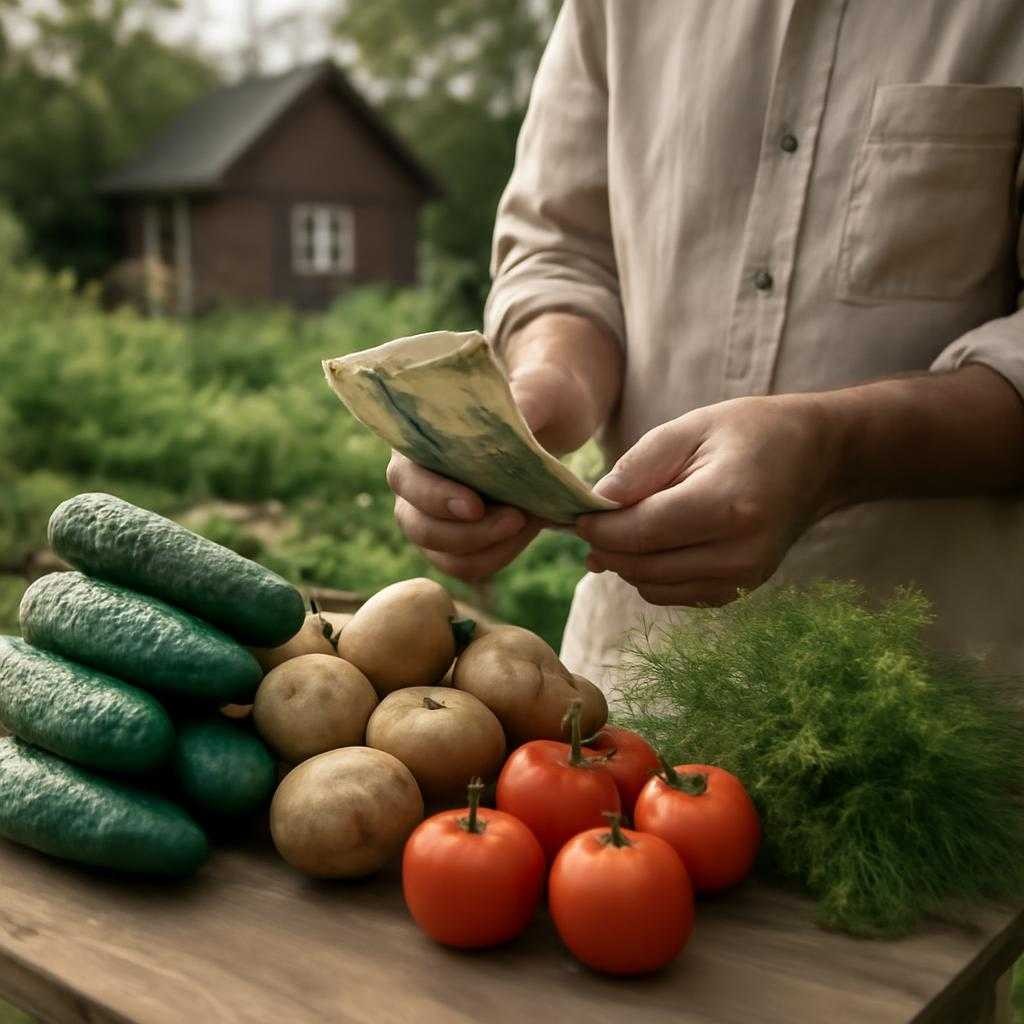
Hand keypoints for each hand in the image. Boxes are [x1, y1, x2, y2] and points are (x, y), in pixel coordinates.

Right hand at [387, 363, 585, 580]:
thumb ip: (525, 402)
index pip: (406, 478)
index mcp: (420, 437)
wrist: (556, 414)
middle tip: (517, 519)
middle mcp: (416, 478)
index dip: (436, 497)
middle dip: (466, 533)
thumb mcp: (541, 389)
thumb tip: (510, 427)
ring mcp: (433, 513)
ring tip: (529, 520)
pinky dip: (498, 555)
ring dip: (486, 549)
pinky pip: (466, 564)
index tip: (476, 506)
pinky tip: (528, 529)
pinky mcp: (459, 537)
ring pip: (440, 553)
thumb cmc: (542, 392)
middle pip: (416, 524)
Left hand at [575, 395, 836, 605]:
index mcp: (726, 506)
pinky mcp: (740, 591)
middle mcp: (738, 553)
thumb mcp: (690, 428)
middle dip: (606, 545)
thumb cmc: (751, 433)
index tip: (576, 513)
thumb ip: (638, 467)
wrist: (817, 460)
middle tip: (589, 520)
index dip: (599, 527)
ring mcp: (743, 579)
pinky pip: (673, 595)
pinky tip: (653, 542)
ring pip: (651, 587)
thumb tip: (595, 503)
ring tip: (621, 527)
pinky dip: (651, 573)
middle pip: (641, 566)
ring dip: (626, 562)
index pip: (641, 532)